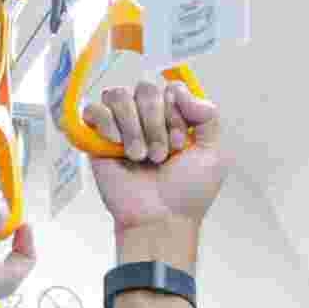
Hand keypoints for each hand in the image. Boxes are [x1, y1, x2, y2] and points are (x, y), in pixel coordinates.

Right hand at [86, 83, 228, 231]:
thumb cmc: (186, 193)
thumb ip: (208, 115)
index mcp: (174, 118)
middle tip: (159, 156)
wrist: (160, 220)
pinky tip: (117, 145)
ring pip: (119, 95)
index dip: (175, 113)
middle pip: (145, 87)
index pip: (171, 89)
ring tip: (139, 157)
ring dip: (133, 126)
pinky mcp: (97, 139)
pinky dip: (106, 123)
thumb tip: (179, 90)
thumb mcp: (214, 154)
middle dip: (155, 122)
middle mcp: (146, 118)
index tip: (179, 144)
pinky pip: (93, 110)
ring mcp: (121, 127)